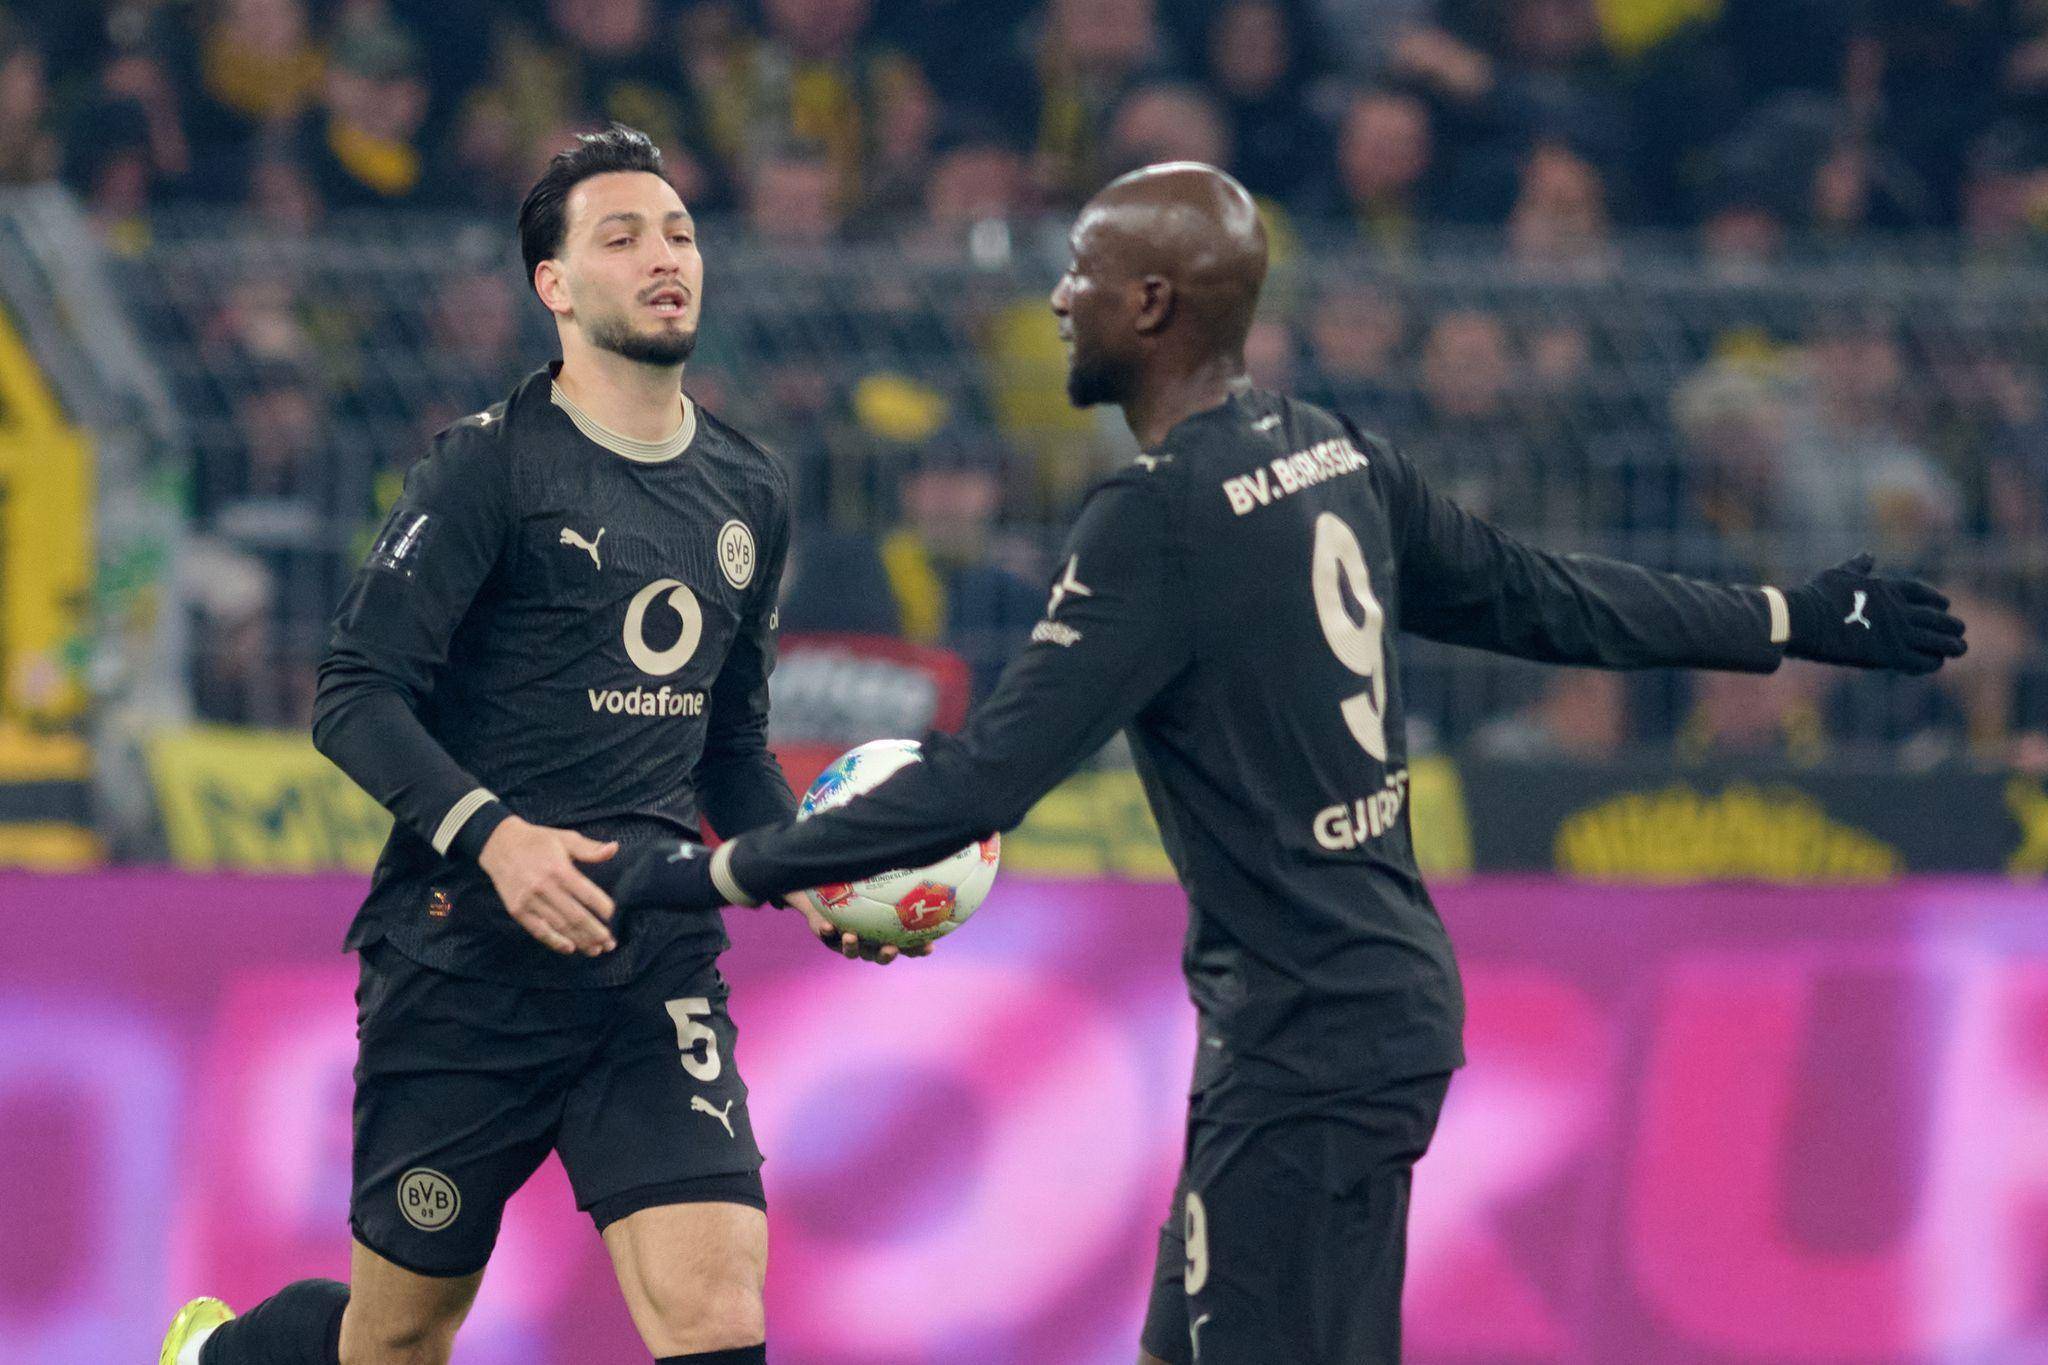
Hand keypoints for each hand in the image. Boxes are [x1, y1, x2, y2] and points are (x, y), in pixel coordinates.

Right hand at [478, 816, 618, 955]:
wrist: (499, 844)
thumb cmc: (538, 841)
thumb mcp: (565, 838)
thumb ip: (589, 848)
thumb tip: (614, 848)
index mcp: (559, 869)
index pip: (586, 893)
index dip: (602, 907)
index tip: (612, 915)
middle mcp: (544, 886)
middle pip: (575, 916)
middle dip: (596, 932)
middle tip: (610, 943)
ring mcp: (529, 901)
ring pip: (560, 926)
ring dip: (580, 941)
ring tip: (596, 950)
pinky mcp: (517, 910)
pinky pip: (539, 931)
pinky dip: (555, 942)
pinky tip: (570, 948)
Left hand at [782, 890, 932, 964]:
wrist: (830, 888)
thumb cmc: (864, 883)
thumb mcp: (880, 880)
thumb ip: (896, 875)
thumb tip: (918, 856)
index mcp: (886, 934)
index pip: (907, 945)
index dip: (918, 948)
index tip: (929, 946)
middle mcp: (869, 942)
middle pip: (880, 956)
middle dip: (886, 955)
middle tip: (890, 948)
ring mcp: (849, 942)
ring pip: (852, 952)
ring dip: (852, 946)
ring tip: (851, 936)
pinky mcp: (828, 937)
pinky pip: (827, 937)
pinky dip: (827, 932)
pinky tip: (828, 926)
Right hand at [1784, 553, 1966, 674]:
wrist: (1803, 619)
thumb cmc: (1815, 596)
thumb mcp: (1839, 574)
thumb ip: (1858, 566)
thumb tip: (1868, 554)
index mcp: (1887, 589)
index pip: (1922, 593)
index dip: (1936, 600)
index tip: (1946, 605)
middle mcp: (1898, 610)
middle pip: (1936, 617)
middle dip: (1951, 624)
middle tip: (1960, 631)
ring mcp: (1896, 632)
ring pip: (1936, 640)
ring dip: (1950, 645)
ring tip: (1960, 648)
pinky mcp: (1889, 654)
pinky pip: (1921, 661)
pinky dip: (1931, 662)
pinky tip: (1934, 664)